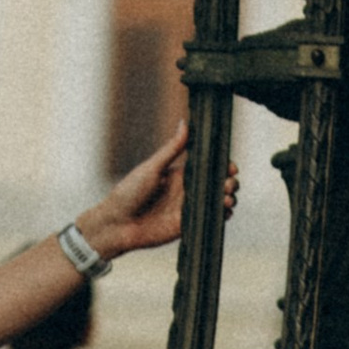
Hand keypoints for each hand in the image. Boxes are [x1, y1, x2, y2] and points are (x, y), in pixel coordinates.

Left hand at [88, 125, 237, 259]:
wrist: (117, 224)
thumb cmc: (129, 192)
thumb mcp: (152, 167)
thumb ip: (172, 149)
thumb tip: (184, 123)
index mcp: (180, 173)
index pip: (209, 166)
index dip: (224, 166)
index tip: (231, 167)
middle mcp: (187, 190)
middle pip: (219, 183)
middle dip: (230, 182)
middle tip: (229, 184)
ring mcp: (189, 208)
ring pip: (219, 201)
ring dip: (229, 198)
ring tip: (227, 198)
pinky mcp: (188, 225)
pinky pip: (211, 219)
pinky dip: (223, 216)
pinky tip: (225, 212)